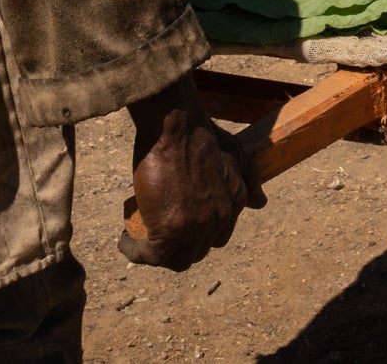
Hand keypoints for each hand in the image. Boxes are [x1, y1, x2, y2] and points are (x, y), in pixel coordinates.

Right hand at [118, 80, 262, 270]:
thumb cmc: (200, 134)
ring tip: (139, 239)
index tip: (178, 225)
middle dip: (177, 246)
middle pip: (197, 250)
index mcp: (236, 201)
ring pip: (176, 259)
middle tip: (155, 232)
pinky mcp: (171, 229)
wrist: (177, 126)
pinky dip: (136, 252)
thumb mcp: (236, 155)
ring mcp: (197, 226)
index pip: (218, 236)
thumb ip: (250, 180)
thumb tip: (261, 202)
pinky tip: (125, 240)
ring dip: (156, 254)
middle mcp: (221, 217)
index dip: (197, 235)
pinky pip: (151, 256)